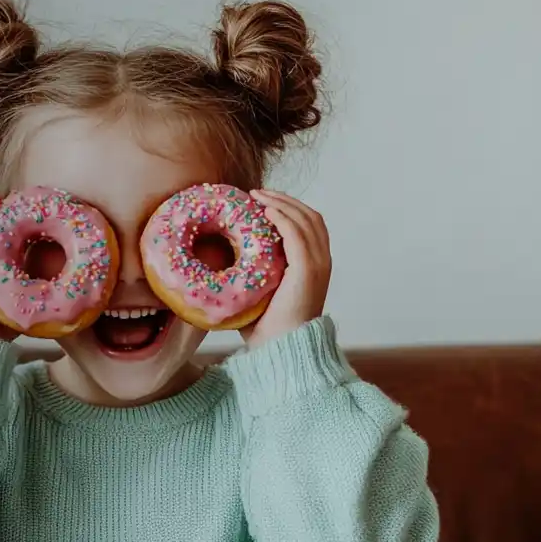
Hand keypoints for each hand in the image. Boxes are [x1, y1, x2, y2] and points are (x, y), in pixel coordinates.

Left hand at [241, 190, 331, 349]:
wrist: (281, 348)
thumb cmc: (265, 328)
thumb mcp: (259, 293)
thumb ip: (251, 275)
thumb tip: (219, 265)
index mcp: (314, 266)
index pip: (309, 225)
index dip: (289, 208)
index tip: (263, 202)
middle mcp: (321, 262)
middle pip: (310, 216)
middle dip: (285, 200)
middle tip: (258, 193)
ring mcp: (318, 265)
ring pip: (306, 219)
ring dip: (281, 203)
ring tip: (258, 196)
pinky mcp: (308, 270)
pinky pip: (298, 234)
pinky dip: (283, 217)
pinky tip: (265, 211)